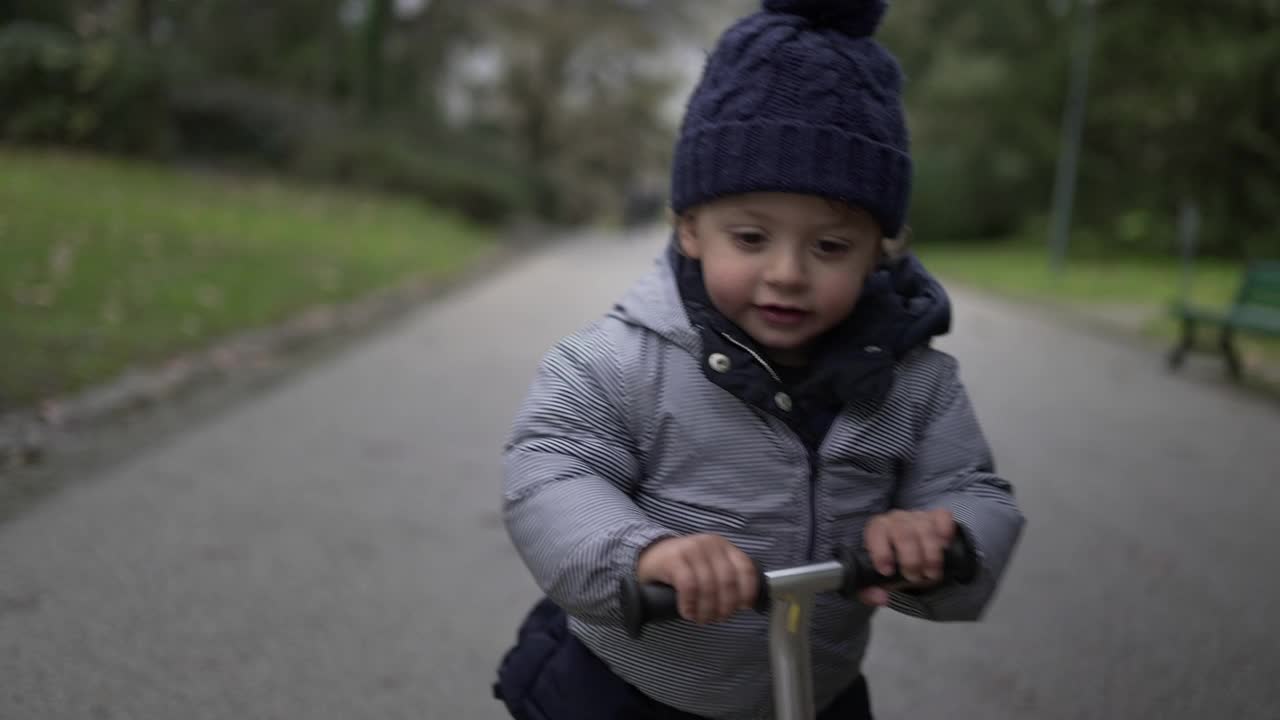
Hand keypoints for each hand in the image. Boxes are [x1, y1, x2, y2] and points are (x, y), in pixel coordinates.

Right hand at [636, 534, 758, 624]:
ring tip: (702, 619)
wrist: (649, 555)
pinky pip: (688, 586)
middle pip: (728, 581)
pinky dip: (690, 604)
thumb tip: (742, 604)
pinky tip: (687, 612)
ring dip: (707, 609)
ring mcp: (691, 549)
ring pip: (709, 586)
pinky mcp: (673, 559)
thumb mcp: (709, 566)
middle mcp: (710, 544)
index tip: (743, 608)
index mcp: (724, 546)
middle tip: (718, 618)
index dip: (748, 591)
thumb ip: (725, 577)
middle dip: (726, 606)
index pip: (745, 568)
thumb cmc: (684, 567)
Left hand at [856, 509, 955, 606]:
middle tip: (914, 577)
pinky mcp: (935, 516)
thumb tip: (881, 598)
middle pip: (904, 533)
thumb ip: (870, 592)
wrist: (905, 554)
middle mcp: (896, 519)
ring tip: (931, 574)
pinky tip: (945, 545)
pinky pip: (943, 517)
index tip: (888, 572)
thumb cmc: (889, 565)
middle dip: (911, 559)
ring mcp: (917, 516)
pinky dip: (945, 530)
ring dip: (931, 554)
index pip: (876, 533)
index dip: (882, 552)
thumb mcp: (875, 580)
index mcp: (876, 529)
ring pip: (925, 528)